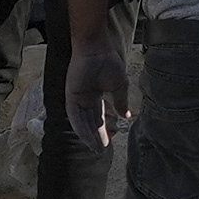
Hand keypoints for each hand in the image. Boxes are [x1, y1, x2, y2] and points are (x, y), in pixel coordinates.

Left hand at [65, 32, 130, 152]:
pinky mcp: (71, 96)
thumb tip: (127, 116)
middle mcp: (85, 99)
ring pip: (82, 122)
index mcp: (95, 95)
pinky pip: (74, 116)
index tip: (110, 141)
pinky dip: (80, 128)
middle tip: (102, 150)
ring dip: (88, 136)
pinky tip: (87, 138)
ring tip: (96, 148)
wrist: (96, 48)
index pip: (99, 117)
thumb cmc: (108, 61)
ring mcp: (76, 98)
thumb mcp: (119, 85)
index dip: (104, 129)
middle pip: (90, 122)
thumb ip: (121, 101)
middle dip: (96, 136)